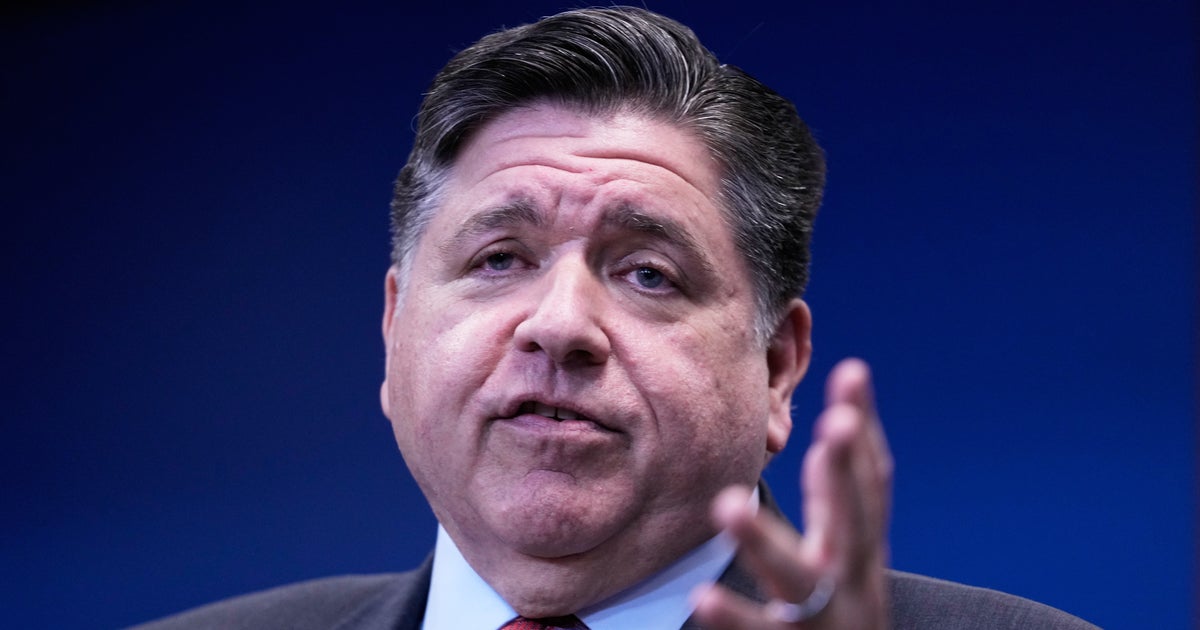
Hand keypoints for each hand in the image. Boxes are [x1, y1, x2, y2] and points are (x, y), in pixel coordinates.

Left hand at [692, 358, 892, 628]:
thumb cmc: (839, 615)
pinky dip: (734, 618)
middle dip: (845, 472)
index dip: (865, 431)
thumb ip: (839, 499)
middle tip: (834, 423)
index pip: (871, 485)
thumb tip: (840, 425)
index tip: (854, 370)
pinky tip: (703, 594)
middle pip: (854, 524)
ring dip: (765, 543)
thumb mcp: (846, 555)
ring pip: (799, 583)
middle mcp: (853, 585)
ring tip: (727, 505)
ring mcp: (827, 625)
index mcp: (860, 553)